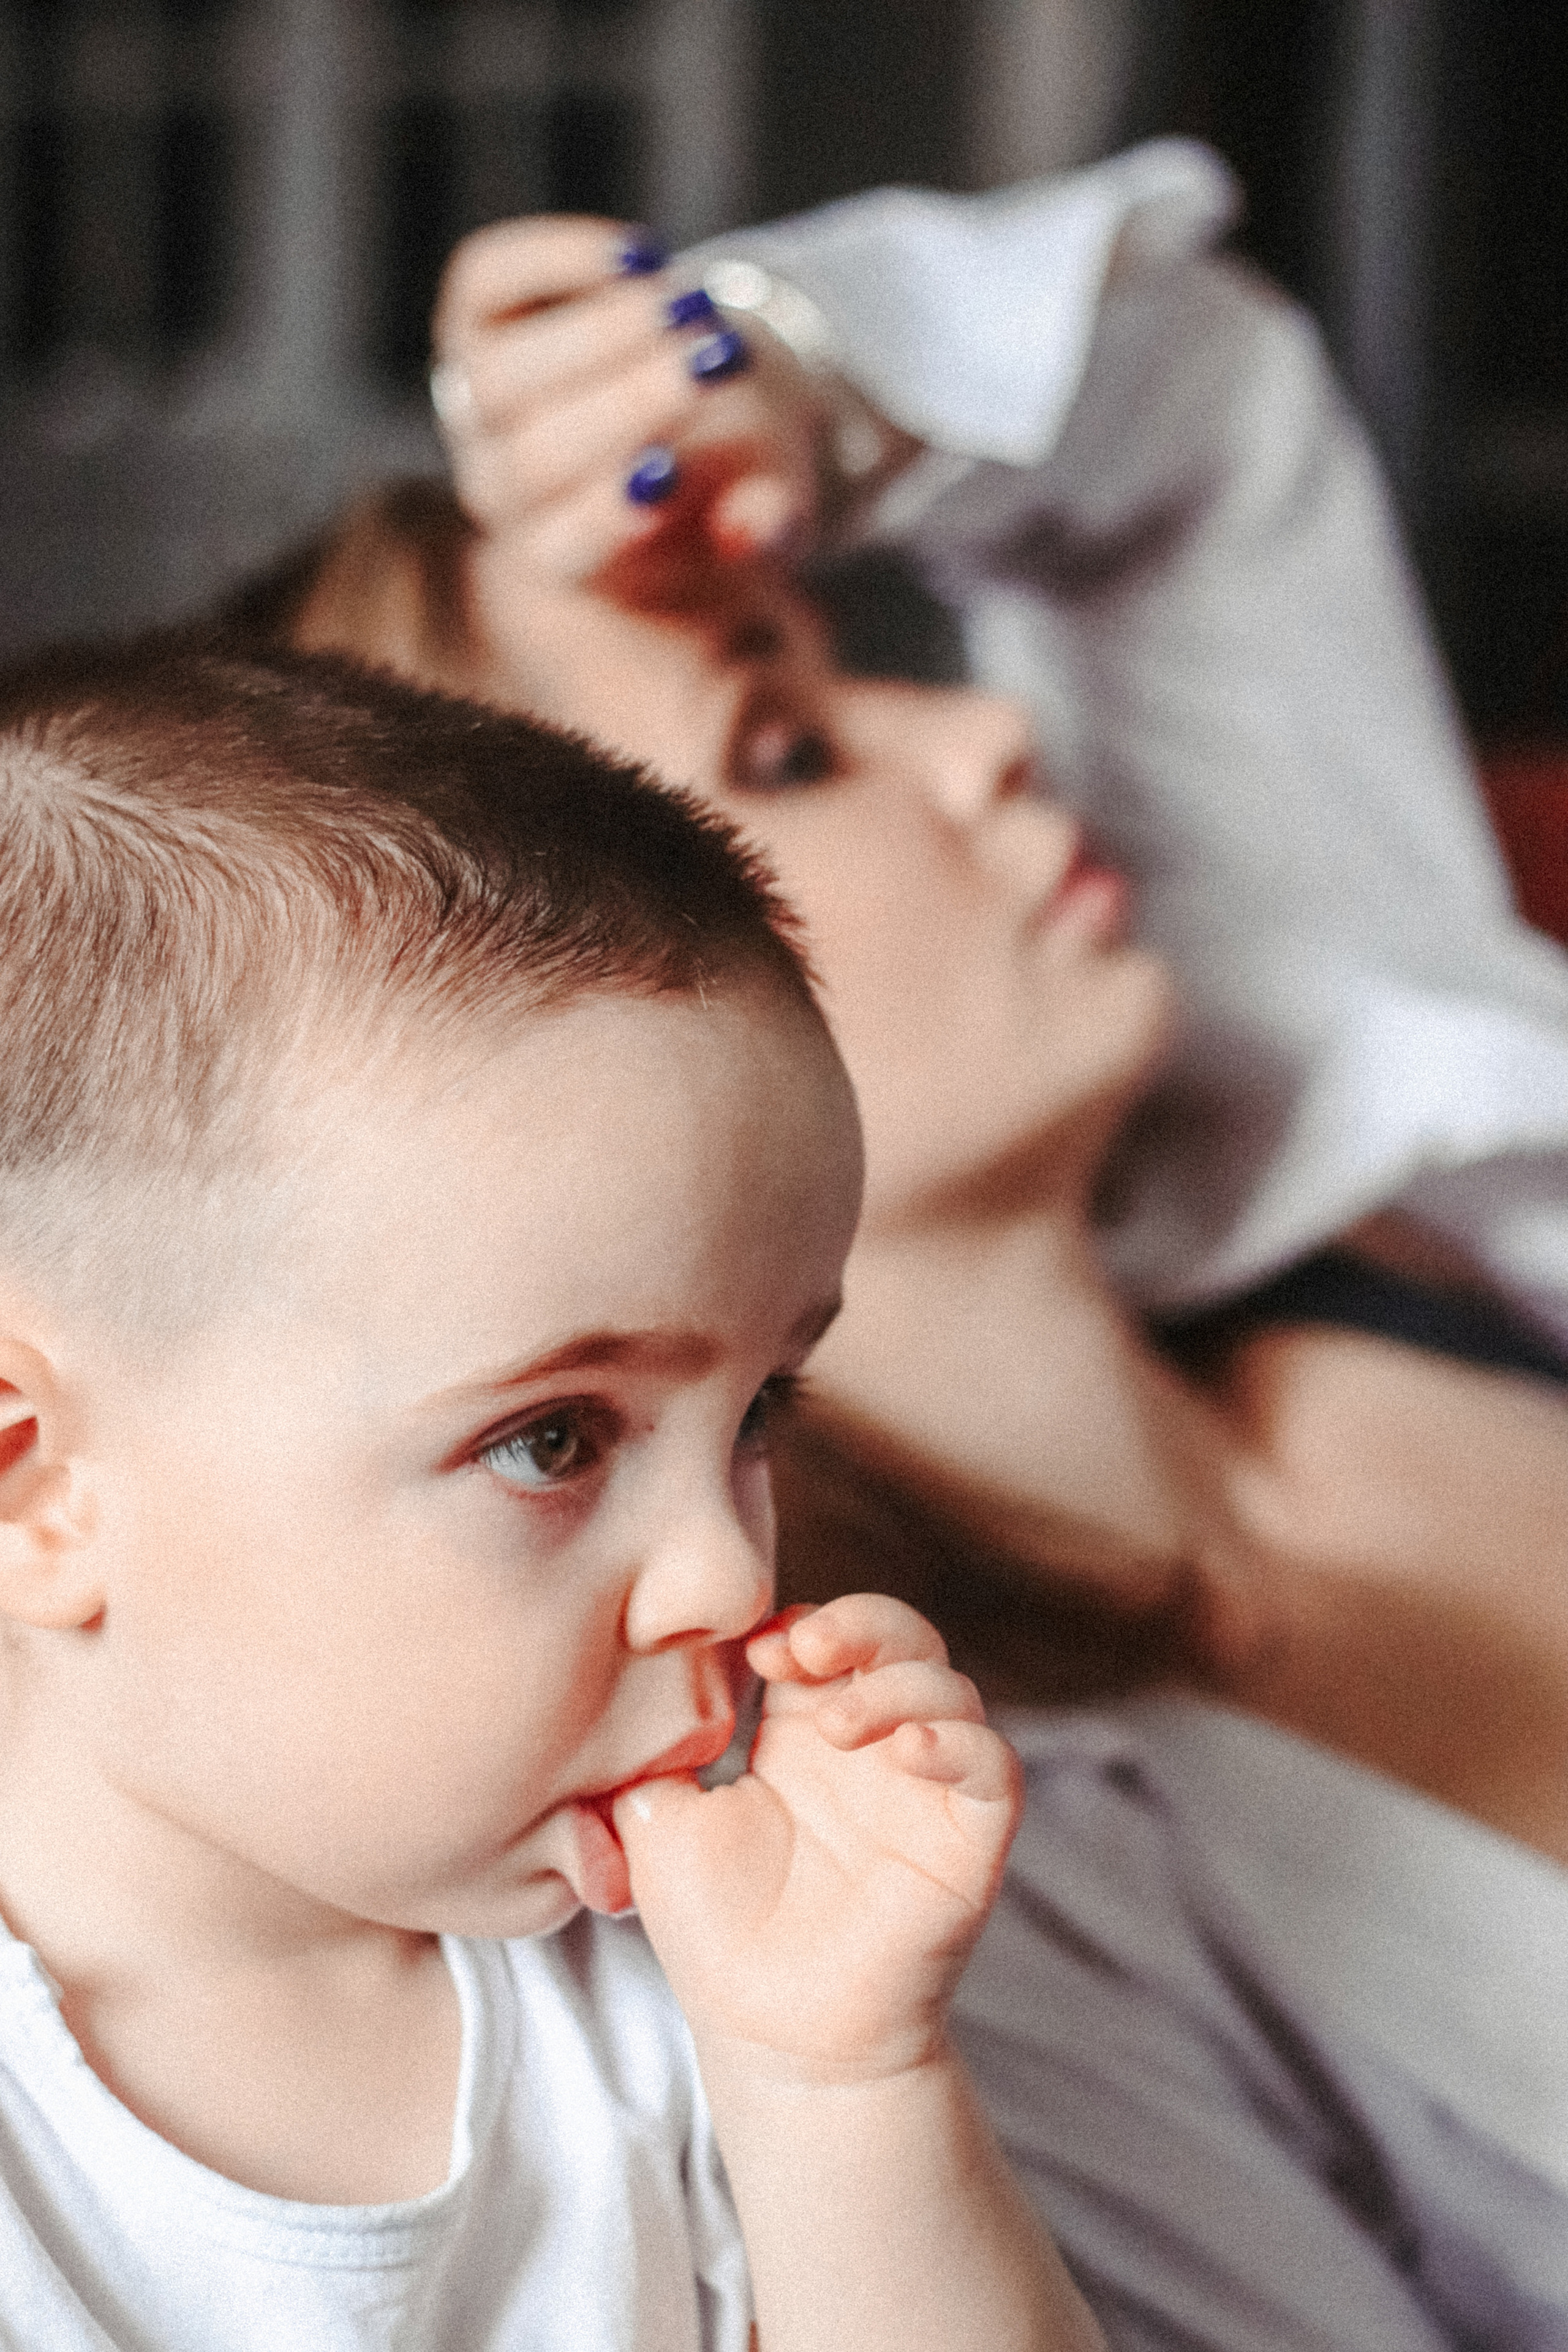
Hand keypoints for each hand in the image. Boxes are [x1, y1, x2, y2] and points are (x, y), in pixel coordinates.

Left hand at [431, 215, 823, 584]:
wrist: (686, 414)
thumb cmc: (724, 477)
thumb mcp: (763, 510)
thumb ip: (763, 525)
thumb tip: (752, 529)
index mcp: (564, 558)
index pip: (566, 544)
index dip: (608, 513)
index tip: (667, 473)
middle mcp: (503, 488)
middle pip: (533, 457)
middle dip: (630, 403)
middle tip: (722, 358)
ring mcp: (478, 402)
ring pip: (501, 373)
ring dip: (604, 331)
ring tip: (693, 305)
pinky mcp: (472, 316)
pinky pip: (491, 277)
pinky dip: (560, 259)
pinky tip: (643, 253)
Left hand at [614, 1594, 1022, 2084]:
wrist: (774, 2038)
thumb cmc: (715, 1934)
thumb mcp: (656, 1821)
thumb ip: (652, 1748)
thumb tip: (640, 1682)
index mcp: (803, 1733)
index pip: (825, 1635)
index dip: (800, 1624)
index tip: (753, 1648)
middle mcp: (873, 1748)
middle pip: (900, 1638)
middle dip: (861, 1622)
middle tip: (805, 1649)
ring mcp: (928, 1789)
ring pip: (951, 1686)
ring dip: (897, 1682)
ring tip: (835, 1725)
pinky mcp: (972, 1838)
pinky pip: (994, 1766)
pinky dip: (959, 1741)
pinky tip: (907, 1748)